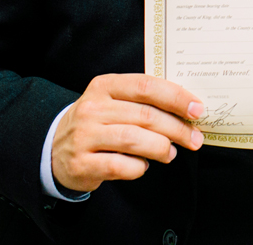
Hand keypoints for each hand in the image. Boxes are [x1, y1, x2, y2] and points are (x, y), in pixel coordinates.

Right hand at [52, 73, 204, 192]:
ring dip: (161, 148)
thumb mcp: (113, 101)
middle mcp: (93, 108)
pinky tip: (143, 165)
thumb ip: (144, 101)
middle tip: (194, 139)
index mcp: (104, 86)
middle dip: (177, 128)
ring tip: (170, 153)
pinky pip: (122, 166)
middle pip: (145, 116)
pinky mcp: (82, 163)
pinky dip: (140, 167)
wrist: (54, 149)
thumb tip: (187, 110)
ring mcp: (85, 136)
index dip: (176, 97)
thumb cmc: (97, 123)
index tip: (197, 109)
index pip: (146, 86)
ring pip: (135, 140)